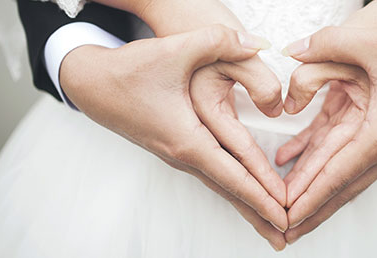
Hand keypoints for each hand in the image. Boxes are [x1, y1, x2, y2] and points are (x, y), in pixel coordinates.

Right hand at [59, 25, 286, 249]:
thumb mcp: (175, 50)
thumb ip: (219, 42)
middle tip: (286, 237)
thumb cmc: (129, 71)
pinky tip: (243, 192)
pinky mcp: (177, 148)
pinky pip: (212, 175)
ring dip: (247, 205)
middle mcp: (183, 154)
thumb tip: (257, 43)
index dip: (262, 195)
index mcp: (187, 139)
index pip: (233, 176)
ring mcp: (179, 155)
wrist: (90, 83)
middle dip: (259, 214)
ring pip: (221, 185)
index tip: (285, 215)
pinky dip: (232, 188)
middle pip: (229, 192)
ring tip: (269, 225)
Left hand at [277, 26, 376, 242]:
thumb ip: (329, 43)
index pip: (335, 175)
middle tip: (284, 232)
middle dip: (311, 212)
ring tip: (298, 217)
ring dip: (322, 200)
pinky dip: (334, 176)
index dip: (307, 198)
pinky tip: (313, 176)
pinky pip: (357, 166)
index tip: (285, 217)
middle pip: (341, 190)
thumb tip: (292, 51)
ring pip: (349, 182)